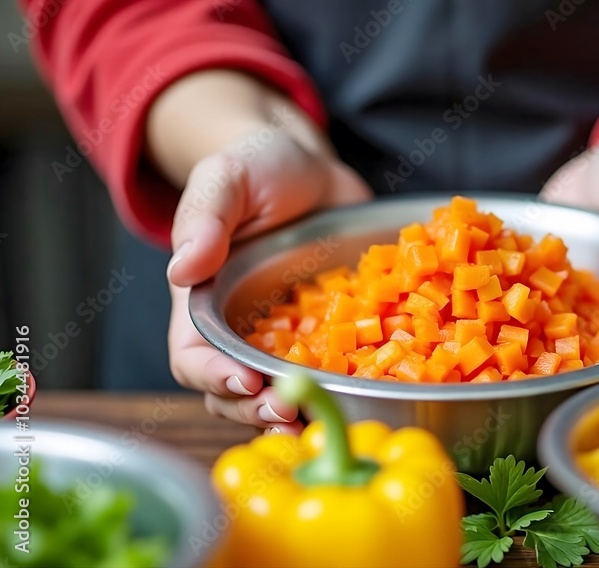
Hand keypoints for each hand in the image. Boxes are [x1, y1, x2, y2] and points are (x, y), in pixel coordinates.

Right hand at [149, 71, 372, 431]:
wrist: (313, 168)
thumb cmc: (257, 168)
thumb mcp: (226, 179)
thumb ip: (203, 218)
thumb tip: (182, 269)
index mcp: (203, 306)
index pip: (193, 358)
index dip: (215, 377)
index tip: (246, 380)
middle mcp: (242, 334)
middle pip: (236, 393)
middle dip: (258, 409)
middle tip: (290, 411)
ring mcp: (288, 341)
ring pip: (282, 394)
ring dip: (297, 415)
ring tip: (318, 424)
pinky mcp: (331, 338)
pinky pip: (334, 373)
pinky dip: (344, 390)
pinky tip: (365, 396)